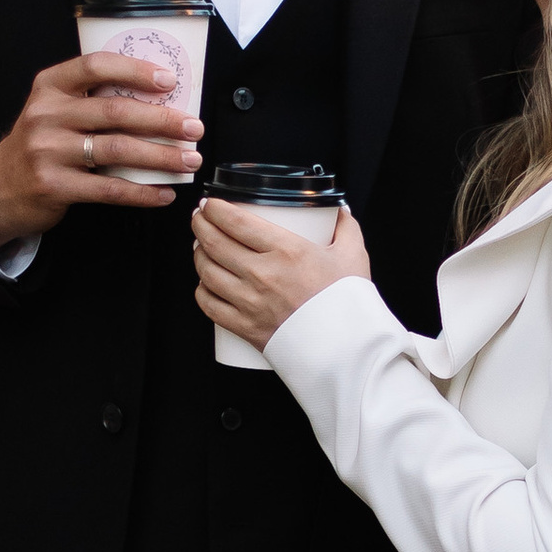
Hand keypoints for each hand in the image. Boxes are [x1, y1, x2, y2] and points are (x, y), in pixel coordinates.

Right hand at [0, 50, 202, 247]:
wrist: (1, 187)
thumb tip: (159, 100)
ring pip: (117, 150)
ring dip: (161, 156)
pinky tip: (164, 192)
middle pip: (115, 111)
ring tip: (189, 160)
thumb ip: (92, 99)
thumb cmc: (43, 143)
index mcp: (50, 86)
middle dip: (162, 120)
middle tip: (194, 127)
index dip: (135, 71)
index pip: (95, 66)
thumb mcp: (55, 110)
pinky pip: (109, 189)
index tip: (168, 80)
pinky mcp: (54, 185)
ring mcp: (48, 151)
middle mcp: (47, 114)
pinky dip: (142, 192)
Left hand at [193, 196, 369, 350]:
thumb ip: (345, 227)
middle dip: (200, 224)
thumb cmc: (348, 302)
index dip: (214, 208)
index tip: (210, 203)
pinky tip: (205, 282)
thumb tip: (337, 210)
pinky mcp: (245, 327)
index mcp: (287, 251)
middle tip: (200, 218)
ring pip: (207, 271)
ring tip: (201, 246)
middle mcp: (263, 274)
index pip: (235, 221)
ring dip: (198, 254)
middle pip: (214, 242)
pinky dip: (202, 290)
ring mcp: (251, 302)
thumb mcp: (352, 254)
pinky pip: (209, 304)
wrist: (347, 348)